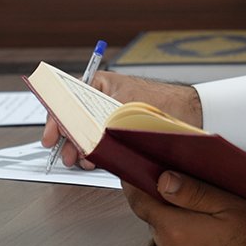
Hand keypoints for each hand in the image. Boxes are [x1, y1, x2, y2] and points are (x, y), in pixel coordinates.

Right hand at [41, 72, 203, 168]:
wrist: (194, 114)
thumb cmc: (165, 103)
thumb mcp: (125, 111)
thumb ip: (99, 120)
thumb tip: (79, 133)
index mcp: (101, 83)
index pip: (67, 98)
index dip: (56, 119)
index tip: (51, 136)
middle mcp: (104, 98)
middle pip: (73, 119)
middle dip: (68, 140)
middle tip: (67, 156)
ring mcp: (111, 114)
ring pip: (86, 132)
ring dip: (81, 149)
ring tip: (82, 162)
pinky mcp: (121, 130)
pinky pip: (101, 141)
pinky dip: (96, 152)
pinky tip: (95, 161)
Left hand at [124, 171, 245, 245]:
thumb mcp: (229, 207)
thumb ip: (193, 192)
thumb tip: (164, 180)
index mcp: (175, 229)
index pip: (140, 202)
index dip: (135, 186)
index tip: (134, 178)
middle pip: (158, 222)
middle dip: (172, 212)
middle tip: (201, 209)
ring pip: (168, 244)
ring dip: (181, 236)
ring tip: (214, 236)